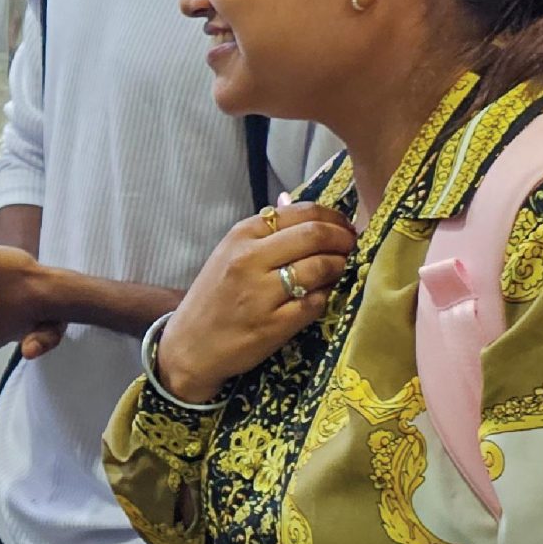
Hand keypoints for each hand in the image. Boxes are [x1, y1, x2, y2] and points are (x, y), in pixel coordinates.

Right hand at [154, 203, 355, 403]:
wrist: (191, 345)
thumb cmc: (214, 297)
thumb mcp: (229, 253)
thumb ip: (263, 229)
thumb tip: (290, 198)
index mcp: (240, 236)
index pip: (299, 212)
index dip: (331, 217)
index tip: (342, 226)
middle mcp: (249, 259)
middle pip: (315, 235)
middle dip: (343, 239)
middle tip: (351, 246)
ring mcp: (261, 293)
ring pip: (321, 267)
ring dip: (339, 267)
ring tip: (339, 271)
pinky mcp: (274, 324)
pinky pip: (316, 302)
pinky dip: (326, 296)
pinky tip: (321, 296)